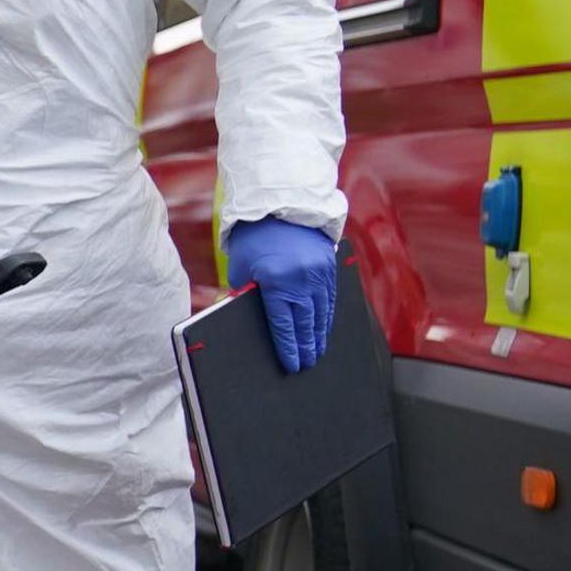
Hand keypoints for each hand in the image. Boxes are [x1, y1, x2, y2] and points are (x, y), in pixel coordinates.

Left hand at [224, 217, 336, 372]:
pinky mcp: (329, 266)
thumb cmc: (253, 238)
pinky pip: (330, 297)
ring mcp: (319, 273)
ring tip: (318, 351)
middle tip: (307, 364)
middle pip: (306, 322)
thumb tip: (243, 321)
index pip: (283, 324)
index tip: (292, 365)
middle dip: (306, 346)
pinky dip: (327, 314)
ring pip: (322, 312)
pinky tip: (324, 326)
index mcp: (277, 282)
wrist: (278, 206)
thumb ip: (243, 295)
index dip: (288, 348)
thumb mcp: (240, 268)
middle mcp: (302, 279)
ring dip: (319, 333)